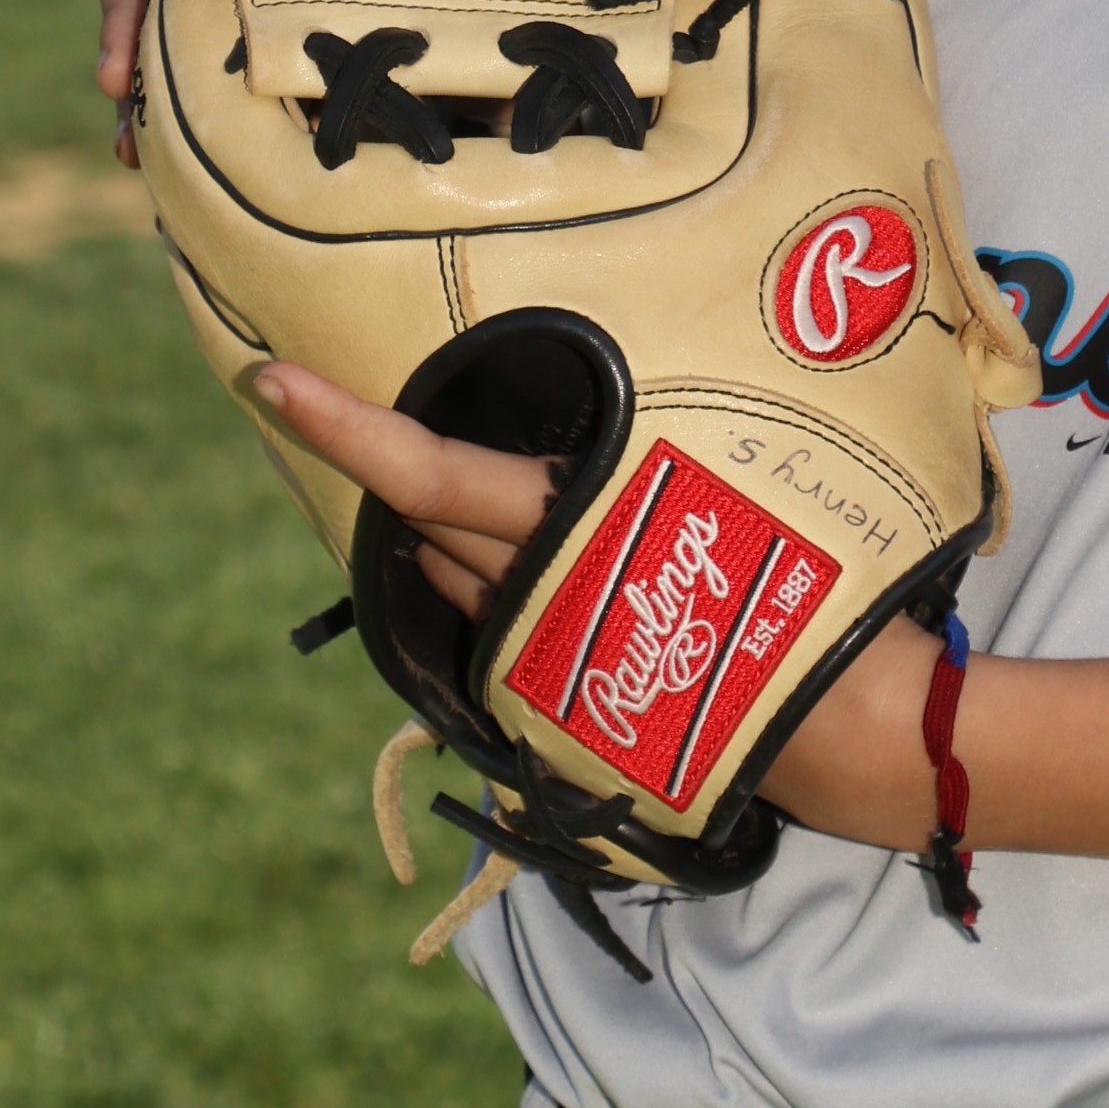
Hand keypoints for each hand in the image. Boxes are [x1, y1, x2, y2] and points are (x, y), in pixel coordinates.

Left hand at [256, 355, 944, 853]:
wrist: (844, 729)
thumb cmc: (794, 589)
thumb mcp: (714, 496)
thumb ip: (609, 478)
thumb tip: (544, 451)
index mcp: (566, 527)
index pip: (424, 475)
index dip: (342, 427)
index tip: (264, 378)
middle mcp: (533, 589)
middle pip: (425, 517)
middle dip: (406, 471)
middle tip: (400, 411)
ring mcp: (537, 654)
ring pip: (451, 574)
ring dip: (454, 538)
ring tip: (520, 502)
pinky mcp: (551, 705)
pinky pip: (491, 627)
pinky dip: (492, 587)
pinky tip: (531, 570)